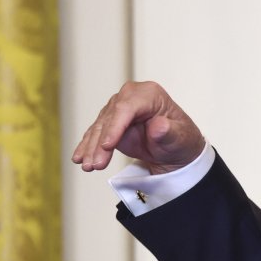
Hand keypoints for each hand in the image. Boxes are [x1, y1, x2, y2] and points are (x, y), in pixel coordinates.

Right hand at [71, 81, 204, 174]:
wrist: (176, 150)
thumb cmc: (180, 139)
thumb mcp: (181, 138)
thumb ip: (170, 132)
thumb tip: (158, 127)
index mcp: (149, 94)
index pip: (127, 108)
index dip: (115, 126)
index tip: (108, 145)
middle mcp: (131, 97)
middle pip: (110, 118)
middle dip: (100, 143)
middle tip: (95, 164)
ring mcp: (119, 109)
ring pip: (99, 127)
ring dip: (91, 148)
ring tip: (87, 166)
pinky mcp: (111, 122)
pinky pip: (96, 134)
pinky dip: (87, 146)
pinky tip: (79, 158)